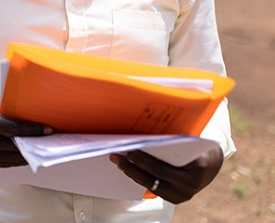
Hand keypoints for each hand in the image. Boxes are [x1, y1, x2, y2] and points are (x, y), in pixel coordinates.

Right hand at [0, 97, 50, 167]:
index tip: (49, 129)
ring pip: (15, 157)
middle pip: (17, 145)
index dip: (33, 130)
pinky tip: (31, 151)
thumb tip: (31, 115)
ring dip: (31, 152)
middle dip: (36, 142)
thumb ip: (7, 112)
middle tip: (53, 138)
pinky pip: (9, 162)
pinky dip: (21, 157)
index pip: (15, 130)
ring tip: (45, 146)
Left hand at [109, 144, 223, 203]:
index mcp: (197, 168)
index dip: (143, 160)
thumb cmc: (197, 145)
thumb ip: (172, 137)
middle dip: (132, 167)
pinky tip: (128, 169)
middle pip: (154, 178)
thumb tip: (142, 130)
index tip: (128, 150)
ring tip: (118, 162)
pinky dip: (140, 179)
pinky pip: (155, 189)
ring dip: (132, 174)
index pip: (162, 168)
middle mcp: (191, 186)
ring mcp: (184, 195)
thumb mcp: (190, 138)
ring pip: (152, 186)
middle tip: (116, 156)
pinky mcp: (177, 199)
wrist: (213, 163)